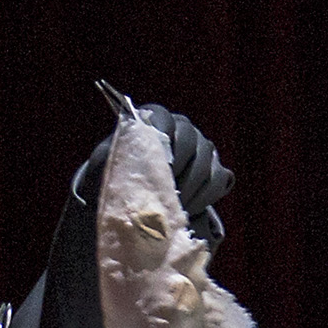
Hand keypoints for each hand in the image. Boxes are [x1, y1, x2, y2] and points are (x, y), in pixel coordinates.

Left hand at [75, 95, 231, 233]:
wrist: (142, 190)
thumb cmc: (122, 172)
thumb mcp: (108, 162)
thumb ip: (114, 155)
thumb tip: (122, 161)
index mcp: (157, 119)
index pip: (162, 120)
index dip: (159, 142)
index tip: (151, 165)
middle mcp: (184, 128)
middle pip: (190, 144)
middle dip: (177, 173)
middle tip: (164, 193)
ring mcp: (204, 148)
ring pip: (206, 165)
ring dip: (190, 190)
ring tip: (173, 206)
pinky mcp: (217, 169)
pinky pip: (219, 181)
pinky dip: (205, 197)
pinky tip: (188, 208)